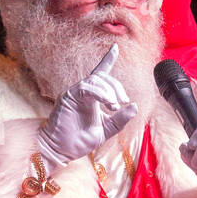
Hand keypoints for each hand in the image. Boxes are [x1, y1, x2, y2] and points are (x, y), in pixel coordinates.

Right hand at [37, 45, 137, 171]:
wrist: (62, 150)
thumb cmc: (80, 141)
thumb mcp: (106, 130)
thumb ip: (120, 119)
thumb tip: (135, 106)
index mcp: (92, 96)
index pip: (101, 74)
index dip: (107, 60)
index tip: (115, 48)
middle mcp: (84, 92)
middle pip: (104, 77)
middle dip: (117, 87)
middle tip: (124, 102)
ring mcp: (75, 93)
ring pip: (96, 80)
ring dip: (109, 91)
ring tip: (114, 106)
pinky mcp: (69, 96)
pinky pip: (87, 87)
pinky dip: (100, 93)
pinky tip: (108, 102)